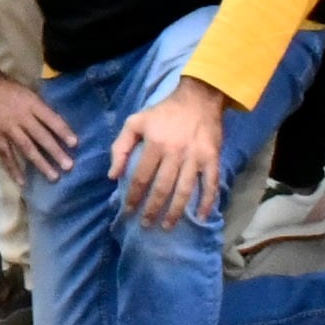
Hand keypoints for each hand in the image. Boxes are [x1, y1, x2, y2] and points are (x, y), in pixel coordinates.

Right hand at [0, 43, 78, 180]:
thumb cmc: (2, 85)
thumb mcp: (24, 91)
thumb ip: (36, 107)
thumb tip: (51, 124)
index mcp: (31, 102)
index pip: (51, 118)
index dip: (63, 131)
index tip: (74, 144)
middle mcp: (22, 115)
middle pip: (41, 136)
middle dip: (56, 152)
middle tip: (69, 166)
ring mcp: (7, 127)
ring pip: (27, 147)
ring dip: (41, 163)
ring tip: (53, 176)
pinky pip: (6, 154)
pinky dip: (13, 169)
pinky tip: (22, 181)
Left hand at [111, 75, 230, 227]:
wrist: (199, 98)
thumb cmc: (164, 112)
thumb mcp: (135, 122)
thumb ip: (120, 147)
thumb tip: (112, 175)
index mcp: (154, 144)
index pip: (141, 177)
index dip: (133, 197)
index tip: (127, 211)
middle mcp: (175, 153)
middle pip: (162, 189)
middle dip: (152, 210)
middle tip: (145, 224)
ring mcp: (195, 157)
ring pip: (184, 191)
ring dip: (175, 212)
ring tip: (166, 226)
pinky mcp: (212, 158)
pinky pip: (210, 184)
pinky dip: (207, 203)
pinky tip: (201, 218)